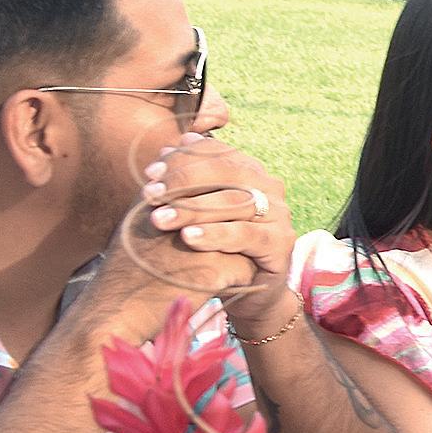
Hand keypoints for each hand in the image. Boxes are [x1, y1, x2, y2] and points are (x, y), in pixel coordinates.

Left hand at [143, 136, 295, 280]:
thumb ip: (188, 180)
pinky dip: (216, 234)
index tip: (149, 174)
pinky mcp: (282, 242)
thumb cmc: (215, 246)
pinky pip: (246, 234)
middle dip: (183, 182)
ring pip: (235, 202)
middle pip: (226, 173)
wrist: (246, 288)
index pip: (216, 154)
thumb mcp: (198, 211)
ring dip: (193, 209)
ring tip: (159, 219)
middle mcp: (268, 187)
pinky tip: (188, 238)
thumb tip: (173, 144)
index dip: (182, 160)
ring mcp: (279, 213)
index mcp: (249, 172)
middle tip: (149, 195)